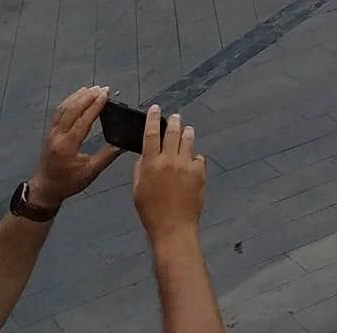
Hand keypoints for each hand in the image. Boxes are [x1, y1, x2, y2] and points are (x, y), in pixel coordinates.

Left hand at [28, 86, 121, 209]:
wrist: (45, 189)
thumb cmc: (68, 183)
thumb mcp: (90, 172)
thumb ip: (107, 156)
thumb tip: (123, 144)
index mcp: (68, 146)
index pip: (82, 120)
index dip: (95, 106)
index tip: (105, 94)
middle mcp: (57, 136)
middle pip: (72, 110)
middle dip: (87, 97)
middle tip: (102, 88)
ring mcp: (51, 133)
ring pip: (63, 108)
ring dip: (78, 96)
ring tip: (92, 88)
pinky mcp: (49, 132)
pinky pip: (58, 112)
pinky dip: (69, 101)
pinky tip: (77, 96)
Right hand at [131, 107, 204, 241]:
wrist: (173, 227)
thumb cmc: (150, 211)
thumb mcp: (137, 189)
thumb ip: (141, 169)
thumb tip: (146, 155)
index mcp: (151, 163)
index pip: (151, 134)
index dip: (153, 119)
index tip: (155, 109)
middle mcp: (170, 160)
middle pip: (173, 133)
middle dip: (174, 122)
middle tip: (175, 117)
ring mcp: (187, 165)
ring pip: (188, 141)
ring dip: (187, 133)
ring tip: (187, 130)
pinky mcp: (200, 173)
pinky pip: (198, 158)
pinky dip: (194, 158)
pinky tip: (192, 161)